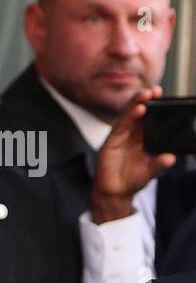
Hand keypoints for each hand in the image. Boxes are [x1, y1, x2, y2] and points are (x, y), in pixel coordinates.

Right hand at [91, 87, 175, 223]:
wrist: (115, 192)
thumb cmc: (132, 179)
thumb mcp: (151, 171)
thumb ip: (159, 163)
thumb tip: (170, 157)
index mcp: (143, 137)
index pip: (150, 117)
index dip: (155, 106)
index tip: (163, 95)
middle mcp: (132, 134)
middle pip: (139, 112)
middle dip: (146, 100)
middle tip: (156, 90)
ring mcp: (121, 137)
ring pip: (129, 116)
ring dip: (137, 103)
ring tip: (147, 94)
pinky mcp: (111, 142)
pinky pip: (121, 127)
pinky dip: (128, 117)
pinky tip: (138, 110)